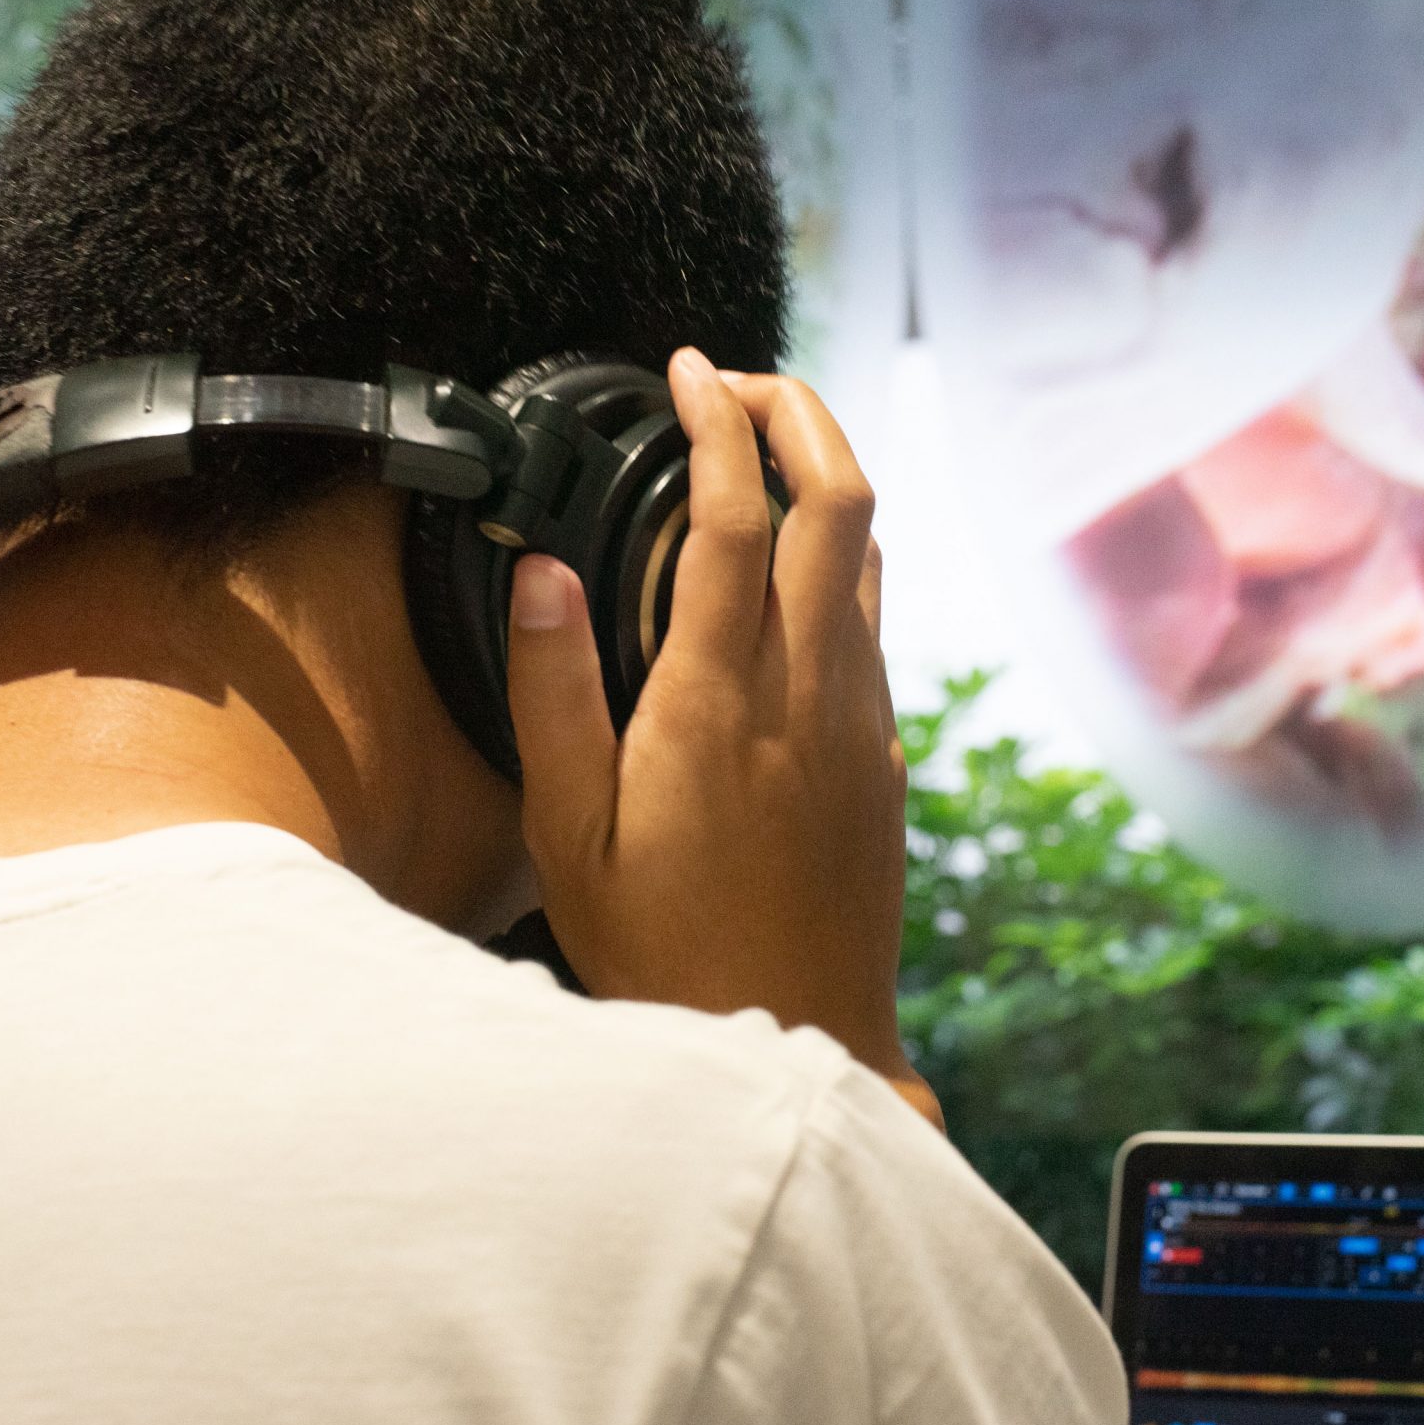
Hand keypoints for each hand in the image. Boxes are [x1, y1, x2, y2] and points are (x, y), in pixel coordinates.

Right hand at [504, 347, 932, 1120]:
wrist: (800, 1053)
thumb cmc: (667, 956)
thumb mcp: (568, 835)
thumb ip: (554, 692)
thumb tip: (537, 570)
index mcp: (721, 700)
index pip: (738, 515)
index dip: (719, 421)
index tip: (689, 371)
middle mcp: (812, 693)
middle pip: (845, 502)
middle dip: (801, 412)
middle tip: (740, 384)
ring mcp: (864, 721)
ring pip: (873, 557)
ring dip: (828, 481)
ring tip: (762, 455)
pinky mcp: (887, 756)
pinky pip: (873, 624)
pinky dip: (837, 563)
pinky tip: (786, 581)